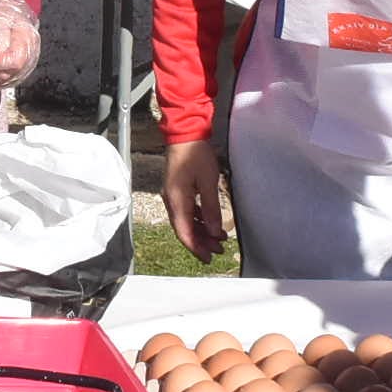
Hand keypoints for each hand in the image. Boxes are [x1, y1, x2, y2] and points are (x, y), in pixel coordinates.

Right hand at [162, 137, 233, 262]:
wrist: (184, 134)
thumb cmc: (196, 154)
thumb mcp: (209, 182)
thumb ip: (212, 208)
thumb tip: (215, 231)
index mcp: (177, 200)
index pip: (184, 232)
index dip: (196, 248)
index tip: (209, 258)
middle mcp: (171, 200)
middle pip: (184, 229)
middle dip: (202, 242)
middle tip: (219, 250)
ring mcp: (173, 195)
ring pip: (186, 221)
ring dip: (202, 231)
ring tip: (219, 238)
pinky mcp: (177, 189)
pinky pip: (187, 210)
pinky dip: (199, 219)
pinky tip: (210, 222)